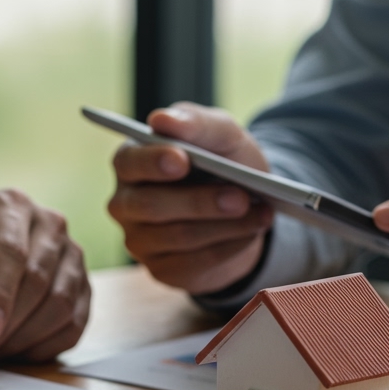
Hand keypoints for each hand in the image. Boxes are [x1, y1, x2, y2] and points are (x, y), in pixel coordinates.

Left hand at [0, 189, 89, 365]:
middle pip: (38, 281)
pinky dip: (41, 347)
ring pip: (61, 306)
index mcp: (8, 207)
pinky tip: (11, 350)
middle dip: (5, 326)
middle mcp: (50, 225)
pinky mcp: (82, 288)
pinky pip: (72, 326)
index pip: (11, 251)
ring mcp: (72, 257)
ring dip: (22, 340)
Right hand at [107, 102, 274, 294]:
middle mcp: (126, 203)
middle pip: (151, 206)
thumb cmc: (222, 162)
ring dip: (225, 226)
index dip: (154, 162)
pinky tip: (251, 233)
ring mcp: (140, 240)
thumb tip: (161, 120)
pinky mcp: (162, 269)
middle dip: (199, 202)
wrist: (243, 207)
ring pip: (178, 237)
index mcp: (131, 161)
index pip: (130, 162)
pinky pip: (194, 264)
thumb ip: (195, 121)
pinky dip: (229, 248)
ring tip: (261, 214)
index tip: (182, 159)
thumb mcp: (221, 135)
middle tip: (240, 197)